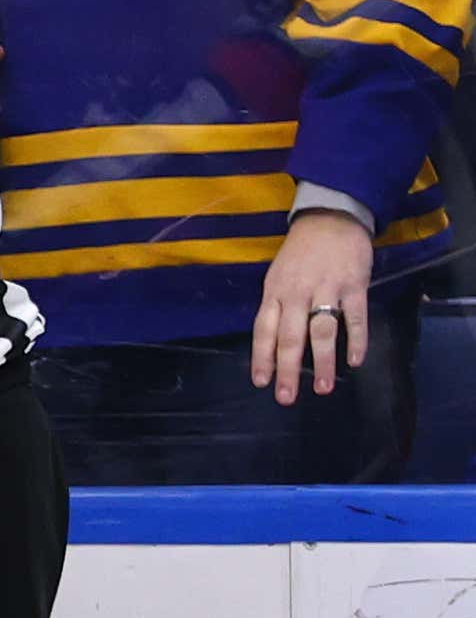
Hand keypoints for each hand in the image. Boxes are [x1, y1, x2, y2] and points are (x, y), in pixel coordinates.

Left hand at [251, 208, 373, 402]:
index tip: (261, 383)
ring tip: (322, 388)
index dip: (262, 358)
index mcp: (274, 293)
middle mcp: (296, 293)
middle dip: (287, 370)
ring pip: (322, 331)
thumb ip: (276, 307)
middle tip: (286, 397)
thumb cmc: (300, 253)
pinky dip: (356, 339)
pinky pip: (355, 317)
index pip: (263, 330)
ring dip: (321, 362)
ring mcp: (326, 289)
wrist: (331, 219)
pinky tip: (355, 361)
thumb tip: (271, 343)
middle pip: (289, 337)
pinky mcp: (354, 285)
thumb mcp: (277, 276)